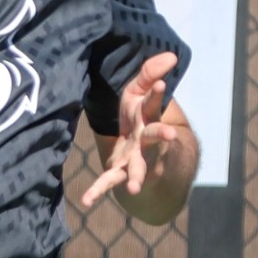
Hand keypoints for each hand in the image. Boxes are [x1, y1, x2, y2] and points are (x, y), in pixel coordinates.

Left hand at [82, 52, 179, 207]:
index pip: (154, 104)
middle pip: (154, 137)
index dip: (156, 93)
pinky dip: (98, 191)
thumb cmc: (138, 116)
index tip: (160, 83)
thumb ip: (150, 74)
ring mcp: (136, 159)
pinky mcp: (121, 172)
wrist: (146, 152)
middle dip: (161, 135)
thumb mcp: (140, 92)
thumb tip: (172, 56)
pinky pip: (109, 182)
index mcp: (149, 118)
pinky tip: (86, 202)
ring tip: (133, 187)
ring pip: (138, 167)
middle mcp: (146, 140)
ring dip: (136, 176)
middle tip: (170, 134)